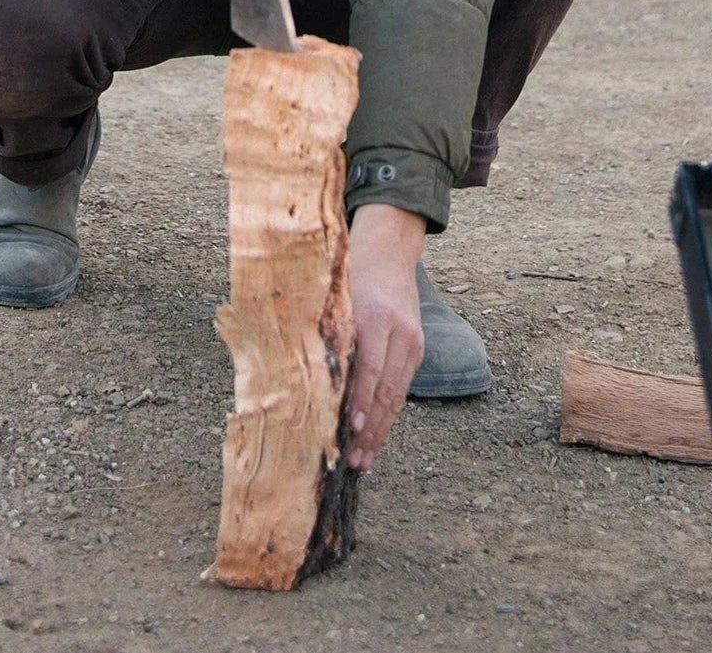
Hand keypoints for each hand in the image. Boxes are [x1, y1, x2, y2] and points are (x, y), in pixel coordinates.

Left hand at [346, 202, 426, 472]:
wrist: (390, 249)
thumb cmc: (348, 272)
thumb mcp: (333, 295)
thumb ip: (323, 331)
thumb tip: (294, 375)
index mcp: (373, 315)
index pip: (370, 366)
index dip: (361, 400)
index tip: (352, 429)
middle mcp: (397, 330)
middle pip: (386, 388)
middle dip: (371, 429)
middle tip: (354, 461)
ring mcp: (411, 340)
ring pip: (397, 394)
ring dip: (380, 431)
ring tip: (364, 461)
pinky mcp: (417, 347)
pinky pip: (402, 387)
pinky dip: (388, 414)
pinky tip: (375, 437)